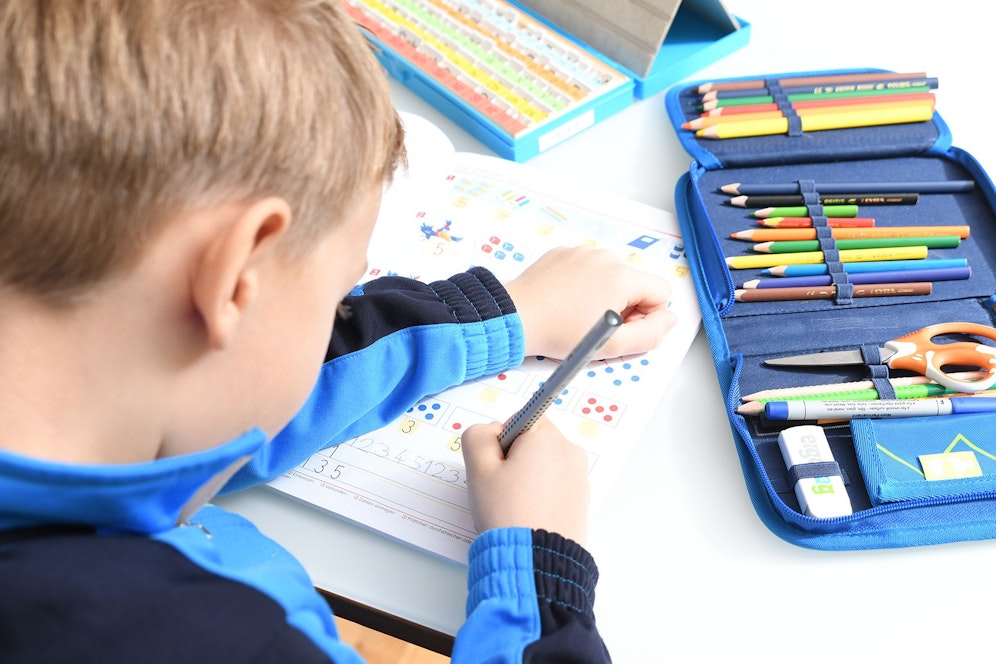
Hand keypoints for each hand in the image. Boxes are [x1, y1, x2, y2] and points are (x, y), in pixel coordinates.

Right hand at [461, 418, 589, 544]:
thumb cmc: (506, 512)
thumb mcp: (478, 469)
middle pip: (533, 442)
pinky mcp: (582, 501)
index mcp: (548, 438)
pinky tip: (529, 515)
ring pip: (543, 466)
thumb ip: (477, 436)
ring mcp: (580, 478)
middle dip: (514, 459)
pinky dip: (541, 495)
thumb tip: (491, 432)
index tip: (496, 467)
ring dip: (527, 479)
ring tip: (515, 506)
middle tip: (501, 488)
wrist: (536, 561)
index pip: (520, 420)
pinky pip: (555, 487)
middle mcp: (571, 452)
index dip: (501, 441)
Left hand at [503, 245, 676, 358]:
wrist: (516, 318)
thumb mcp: (613, 346)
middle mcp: (605, 257)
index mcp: (622, 275)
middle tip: (597, 326)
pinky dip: (581, 285)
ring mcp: (582, 253)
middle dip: (625, 306)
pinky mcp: (563, 254)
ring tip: (577, 315)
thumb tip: (668, 320)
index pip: (660, 292)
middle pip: (635, 283)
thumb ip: (652, 334)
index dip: (648, 316)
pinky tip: (565, 302)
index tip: (624, 329)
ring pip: (610, 276)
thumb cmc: (558, 332)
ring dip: (603, 295)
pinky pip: (586, 269)